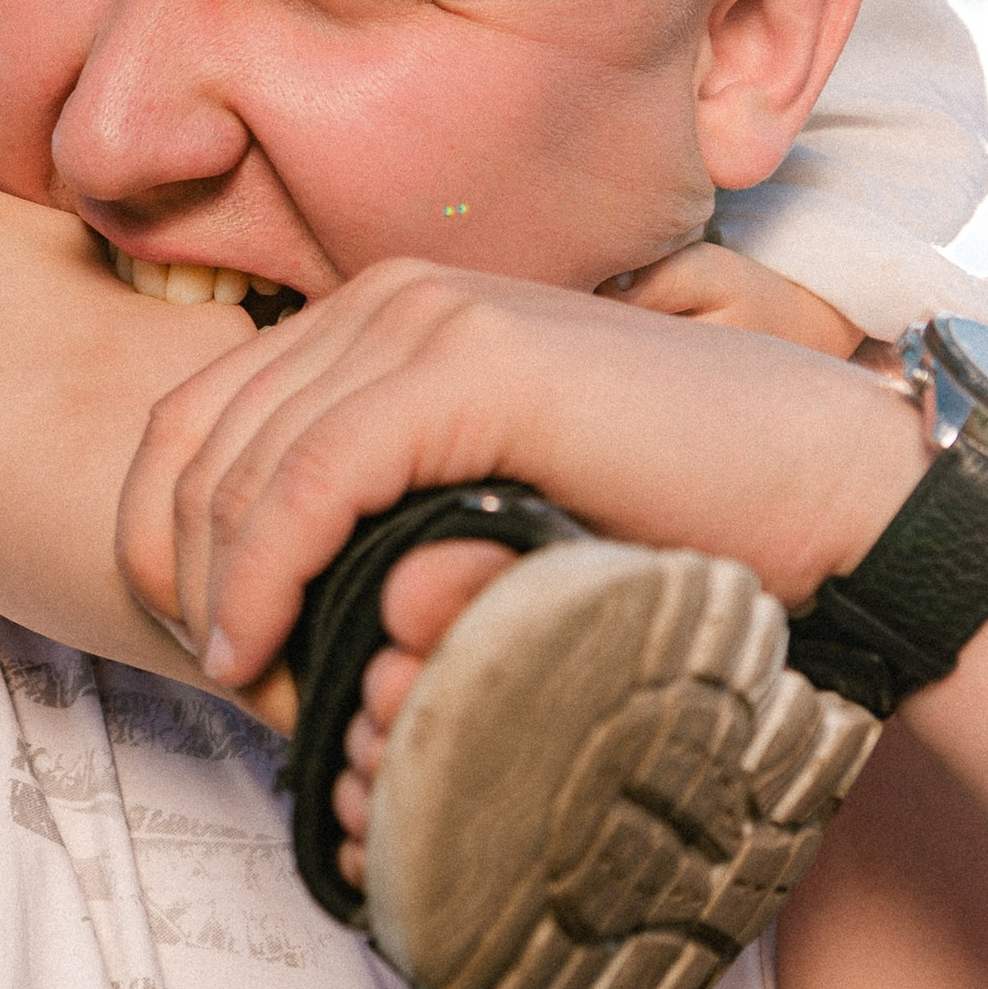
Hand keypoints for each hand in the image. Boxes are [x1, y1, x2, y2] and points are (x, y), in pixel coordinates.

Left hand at [115, 255, 922, 695]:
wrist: (820, 486)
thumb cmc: (672, 513)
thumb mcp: (491, 495)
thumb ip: (389, 503)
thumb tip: (273, 591)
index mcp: (385, 312)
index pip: (200, 418)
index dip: (167, 541)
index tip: (208, 651)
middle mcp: (390, 296)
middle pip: (194, 441)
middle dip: (181, 577)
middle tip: (227, 687)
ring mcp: (426, 319)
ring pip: (237, 468)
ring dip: (218, 597)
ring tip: (254, 692)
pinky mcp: (467, 367)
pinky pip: (305, 481)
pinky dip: (261, 576)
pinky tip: (263, 652)